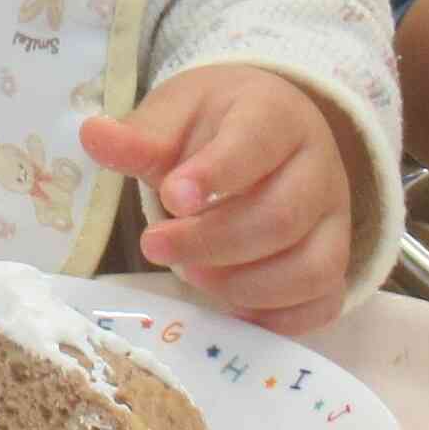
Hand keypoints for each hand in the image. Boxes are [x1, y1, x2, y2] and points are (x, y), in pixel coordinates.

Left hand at [81, 66, 353, 334]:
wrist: (265, 129)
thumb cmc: (212, 125)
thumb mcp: (174, 114)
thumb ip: (141, 136)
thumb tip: (93, 136)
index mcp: (276, 115)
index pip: (257, 142)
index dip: (216, 173)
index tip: (171, 197)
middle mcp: (319, 168)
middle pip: (281, 216)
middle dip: (212, 242)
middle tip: (155, 246)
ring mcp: (335, 220)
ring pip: (308, 266)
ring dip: (242, 285)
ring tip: (190, 274)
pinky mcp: (335, 261)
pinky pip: (322, 301)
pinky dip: (276, 316)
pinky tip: (230, 306)